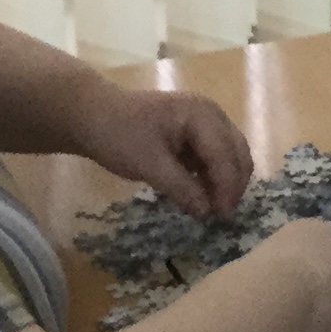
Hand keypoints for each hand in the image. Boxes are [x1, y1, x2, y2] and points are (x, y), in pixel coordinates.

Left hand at [80, 84, 253, 216]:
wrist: (92, 116)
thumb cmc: (119, 135)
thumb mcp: (149, 165)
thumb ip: (182, 188)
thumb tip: (207, 213)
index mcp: (202, 116)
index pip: (225, 155)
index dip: (227, 187)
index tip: (221, 216)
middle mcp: (212, 115)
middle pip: (237, 153)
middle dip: (233, 185)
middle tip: (220, 216)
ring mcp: (205, 122)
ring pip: (231, 156)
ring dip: (226, 182)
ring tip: (212, 208)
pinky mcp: (196, 134)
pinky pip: (216, 157)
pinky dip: (214, 176)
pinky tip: (202, 195)